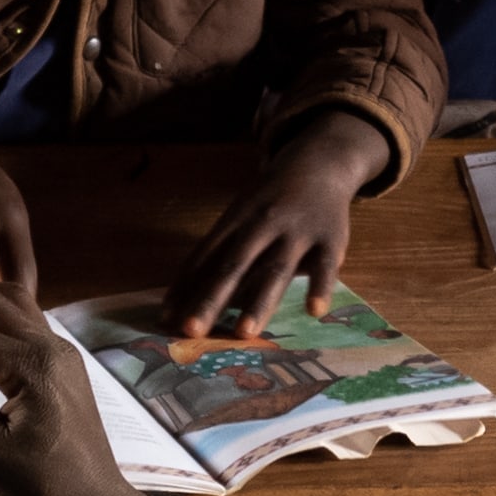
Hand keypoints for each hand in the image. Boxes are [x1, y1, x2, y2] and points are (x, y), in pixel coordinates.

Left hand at [171, 108, 379, 332]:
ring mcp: (297, 232)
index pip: (204, 257)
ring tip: (243, 333)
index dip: (184, 287)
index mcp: (235, 219)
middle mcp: (262, 225)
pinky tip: (313, 311)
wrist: (320, 162)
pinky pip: (325, 266)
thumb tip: (189, 296)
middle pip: (233, 266)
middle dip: (211, 299)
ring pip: (275, 270)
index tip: (166, 318)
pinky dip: (320, 287)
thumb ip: (222, 253)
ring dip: (258, 302)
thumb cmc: (271, 198)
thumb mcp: (242, 213)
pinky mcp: (329, 238)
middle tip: (191, 331)